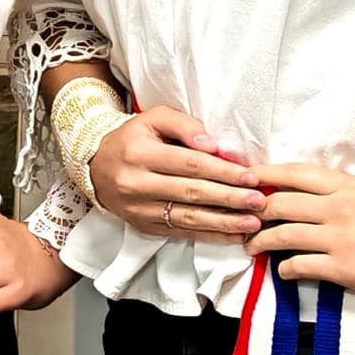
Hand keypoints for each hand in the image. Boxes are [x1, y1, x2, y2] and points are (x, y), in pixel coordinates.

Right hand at [88, 104, 264, 244]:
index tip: (250, 176)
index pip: (190, 164)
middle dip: (230, 198)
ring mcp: (139, 209)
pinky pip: (181, 232)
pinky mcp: (144, 226)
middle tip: (259, 201)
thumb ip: (184, 125)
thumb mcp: (153, 119)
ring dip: (224, 222)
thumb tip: (212, 145)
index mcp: (140, 154)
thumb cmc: (132, 139)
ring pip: (188, 218)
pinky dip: (209, 235)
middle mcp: (137, 184)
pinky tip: (232, 235)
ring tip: (251, 223)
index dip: (222, 172)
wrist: (95, 166)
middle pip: (192, 192)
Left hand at [248, 166, 354, 309]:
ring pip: (283, 234)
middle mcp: (339, 208)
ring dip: (261, 242)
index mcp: (352, 187)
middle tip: (244, 217)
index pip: (298, 173)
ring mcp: (338, 238)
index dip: (267, 174)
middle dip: (256, 210)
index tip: (247, 176)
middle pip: (281, 203)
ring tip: (252, 247)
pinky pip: (300, 265)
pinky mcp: (341, 268)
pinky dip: (286, 269)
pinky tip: (283, 272)